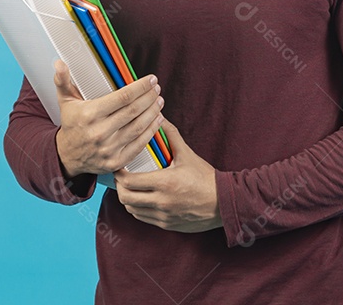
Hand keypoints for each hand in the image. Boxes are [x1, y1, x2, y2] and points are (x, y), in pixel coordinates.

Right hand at [53, 59, 164, 177]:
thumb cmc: (71, 124)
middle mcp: (100, 132)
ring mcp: (109, 149)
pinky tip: (158, 120)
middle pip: (133, 111)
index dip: (140, 87)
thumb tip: (59, 63)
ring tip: (159, 101)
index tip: (151, 79)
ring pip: (139, 127)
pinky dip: (151, 131)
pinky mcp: (116, 161)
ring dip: (153, 112)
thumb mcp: (65, 102)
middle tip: (157, 88)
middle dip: (149, 97)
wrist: (66, 157)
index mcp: (90, 114)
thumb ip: (63, 81)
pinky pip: (139, 144)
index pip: (122, 97)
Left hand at [114, 118, 222, 232]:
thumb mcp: (187, 155)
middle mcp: (162, 202)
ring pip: (132, 210)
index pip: (129, 181)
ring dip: (127, 199)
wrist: (223, 203)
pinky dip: (138, 209)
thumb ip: (171, 135)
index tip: (119, 166)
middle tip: (121, 177)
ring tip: (130, 187)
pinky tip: (141, 199)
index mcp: (165, 183)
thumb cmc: (205, 178)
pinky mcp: (166, 225)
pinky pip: (143, 218)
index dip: (119, 174)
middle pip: (125, 198)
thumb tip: (160, 117)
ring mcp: (163, 216)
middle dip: (119, 187)